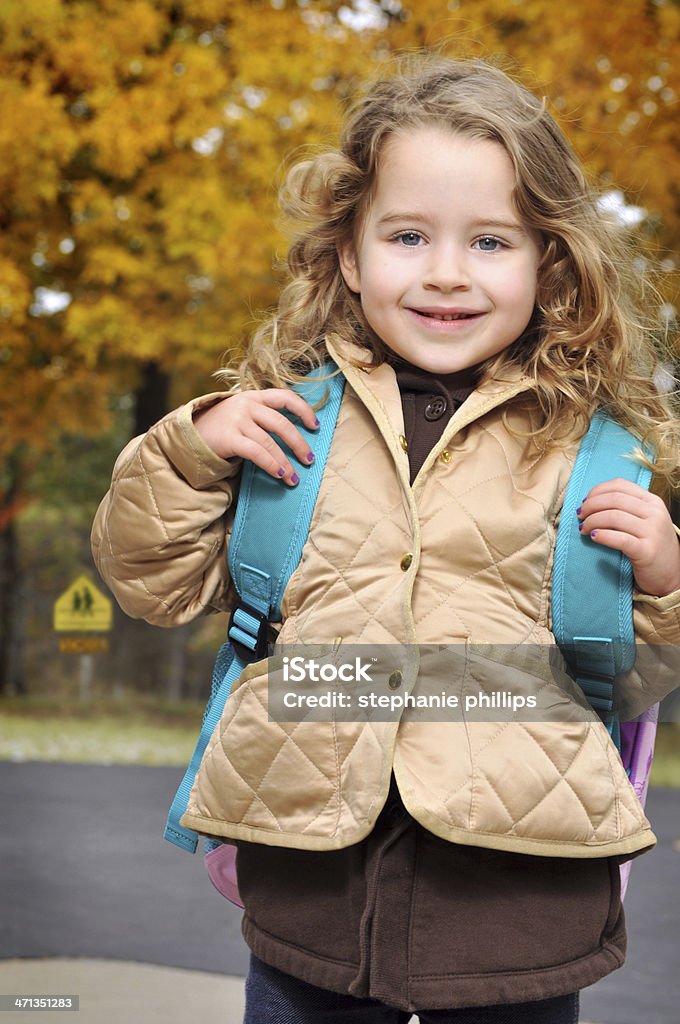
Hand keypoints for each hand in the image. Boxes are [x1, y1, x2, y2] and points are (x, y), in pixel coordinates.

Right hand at [193, 389, 319, 486]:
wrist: (189, 435)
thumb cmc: (222, 428)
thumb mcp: (242, 413)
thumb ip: (263, 417)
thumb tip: (295, 436)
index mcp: (253, 396)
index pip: (285, 397)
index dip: (304, 410)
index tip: (315, 426)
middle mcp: (246, 405)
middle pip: (281, 423)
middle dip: (299, 443)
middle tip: (309, 460)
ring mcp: (237, 420)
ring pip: (270, 442)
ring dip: (285, 462)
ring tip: (294, 478)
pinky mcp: (229, 438)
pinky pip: (256, 452)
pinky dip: (271, 464)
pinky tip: (279, 474)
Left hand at [577, 478, 679, 596]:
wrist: (671, 574)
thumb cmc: (651, 545)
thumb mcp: (645, 520)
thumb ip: (626, 508)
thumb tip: (591, 501)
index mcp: (653, 501)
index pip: (620, 485)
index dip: (597, 491)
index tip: (585, 502)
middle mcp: (655, 513)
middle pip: (614, 499)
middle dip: (591, 506)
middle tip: (580, 516)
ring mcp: (653, 532)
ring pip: (614, 517)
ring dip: (592, 521)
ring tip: (583, 529)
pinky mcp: (647, 551)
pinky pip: (620, 539)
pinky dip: (602, 535)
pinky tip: (593, 537)